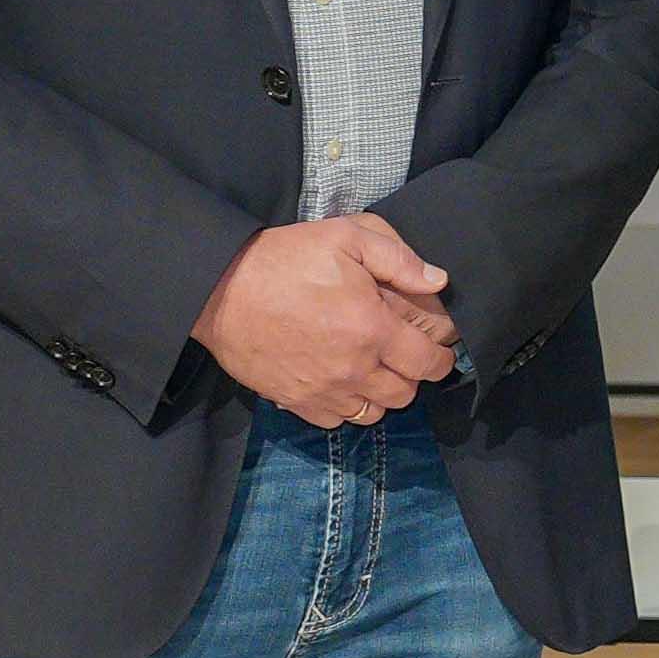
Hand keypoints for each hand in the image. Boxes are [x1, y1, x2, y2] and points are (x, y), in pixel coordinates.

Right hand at [190, 216, 458, 426]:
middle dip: (412, 377)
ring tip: (371, 371)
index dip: (442, 359)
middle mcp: (353, 368)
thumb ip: (398, 259)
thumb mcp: (345, 237)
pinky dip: (344, 407)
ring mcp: (322, 389)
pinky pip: (335, 420)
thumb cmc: (282, 259)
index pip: (429, 362)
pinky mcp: (294, 400)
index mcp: (372, 329)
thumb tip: (438, 281)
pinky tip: (339, 382)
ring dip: (379, 395)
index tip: (440, 351)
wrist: (216, 287)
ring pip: (372, 413)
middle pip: (405, 394)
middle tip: (402, 357)